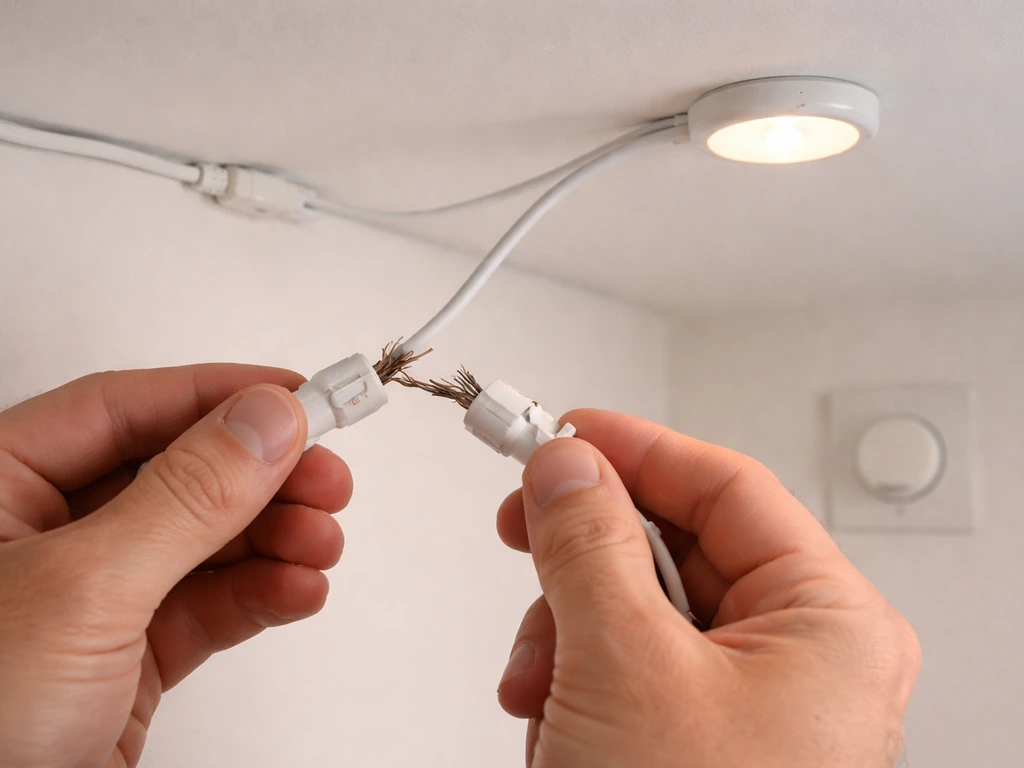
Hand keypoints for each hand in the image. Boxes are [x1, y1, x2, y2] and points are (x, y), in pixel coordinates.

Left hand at [0, 366, 351, 767]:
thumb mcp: (83, 590)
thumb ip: (185, 498)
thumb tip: (266, 420)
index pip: (121, 409)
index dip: (217, 395)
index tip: (298, 395)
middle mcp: (42, 534)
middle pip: (177, 472)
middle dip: (262, 477)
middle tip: (328, 477)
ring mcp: (89, 599)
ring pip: (204, 541)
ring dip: (276, 538)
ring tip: (323, 543)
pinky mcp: (127, 659)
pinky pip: (210, 606)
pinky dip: (263, 596)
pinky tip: (300, 590)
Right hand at [495, 410, 919, 767]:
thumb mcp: (625, 666)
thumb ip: (587, 543)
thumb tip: (565, 462)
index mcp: (826, 622)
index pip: (725, 484)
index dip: (635, 446)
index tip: (559, 429)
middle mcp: (799, 656)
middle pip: (675, 543)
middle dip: (586, 554)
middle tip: (523, 529)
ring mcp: (749, 701)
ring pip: (639, 606)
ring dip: (569, 629)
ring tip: (541, 681)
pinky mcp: (699, 736)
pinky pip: (628, 665)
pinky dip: (576, 678)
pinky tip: (557, 720)